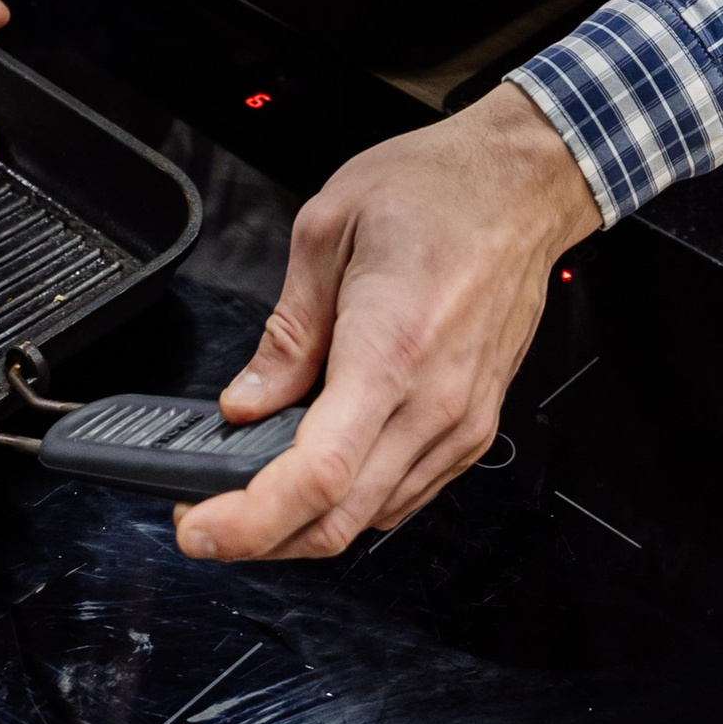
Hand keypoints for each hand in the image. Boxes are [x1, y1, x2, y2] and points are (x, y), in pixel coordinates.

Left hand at [173, 85, 601, 564]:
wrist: (521, 185)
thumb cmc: (438, 189)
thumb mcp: (328, 226)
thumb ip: (285, 329)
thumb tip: (246, 401)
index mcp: (390, 347)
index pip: (317, 475)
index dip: (249, 520)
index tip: (200, 528)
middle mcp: (433, 400)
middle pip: (339, 520)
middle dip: (259, 538)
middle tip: (204, 519)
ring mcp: (461, 422)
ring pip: (372, 518)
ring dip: (304, 525)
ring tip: (252, 491)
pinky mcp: (474, 426)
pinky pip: (406, 494)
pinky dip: (353, 502)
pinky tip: (318, 472)